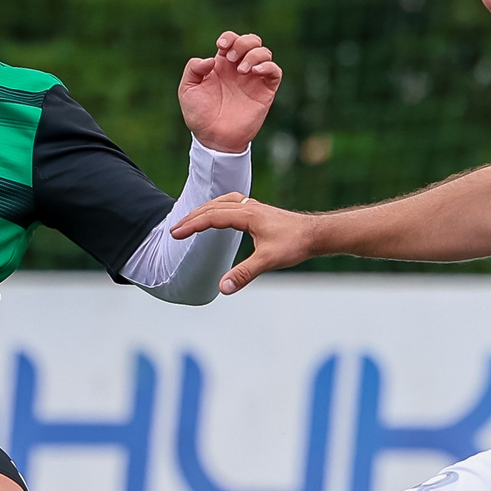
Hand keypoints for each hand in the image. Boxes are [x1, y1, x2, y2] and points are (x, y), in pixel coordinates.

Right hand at [171, 194, 317, 294]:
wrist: (316, 234)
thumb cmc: (294, 244)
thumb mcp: (267, 261)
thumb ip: (243, 274)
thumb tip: (221, 288)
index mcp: (247, 215)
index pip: (212, 217)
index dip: (192, 226)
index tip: (175, 234)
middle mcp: (248, 206)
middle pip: (212, 207)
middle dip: (192, 218)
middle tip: (174, 230)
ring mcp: (254, 207)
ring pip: (221, 203)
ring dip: (204, 211)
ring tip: (190, 221)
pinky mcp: (259, 211)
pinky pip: (231, 204)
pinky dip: (217, 208)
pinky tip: (218, 216)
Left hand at [180, 31, 282, 151]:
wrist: (213, 138)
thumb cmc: (199, 115)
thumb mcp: (187, 90)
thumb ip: (193, 69)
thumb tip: (211, 59)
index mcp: (222, 65)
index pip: (231, 40)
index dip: (229, 37)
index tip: (221, 47)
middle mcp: (239, 69)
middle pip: (251, 41)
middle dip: (243, 43)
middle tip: (231, 59)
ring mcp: (253, 80)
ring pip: (265, 52)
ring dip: (254, 54)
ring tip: (242, 70)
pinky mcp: (264, 92)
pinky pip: (275, 71)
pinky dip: (268, 66)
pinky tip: (255, 71)